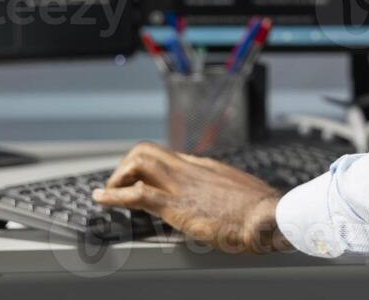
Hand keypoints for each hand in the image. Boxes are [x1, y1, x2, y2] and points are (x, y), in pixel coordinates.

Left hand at [94, 142, 291, 254]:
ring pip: (138, 162)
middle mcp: (190, 169)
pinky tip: (101, 200)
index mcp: (205, 168)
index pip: (169, 158)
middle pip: (148, 151)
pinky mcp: (176, 205)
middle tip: (119, 186)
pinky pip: (136, 194)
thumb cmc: (260, 211)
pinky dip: (113, 195)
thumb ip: (227, 193)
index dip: (148, 169)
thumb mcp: (241, 195)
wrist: (267, 216)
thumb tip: (226, 201)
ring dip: (118, 177)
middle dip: (127, 167)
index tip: (139, 180)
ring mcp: (182, 185)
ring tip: (109, 192)